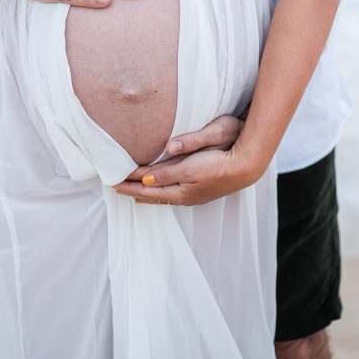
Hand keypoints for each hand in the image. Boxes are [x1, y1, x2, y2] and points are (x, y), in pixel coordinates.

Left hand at [111, 114, 252, 205]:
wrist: (246, 166)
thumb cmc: (219, 162)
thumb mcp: (190, 166)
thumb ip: (168, 172)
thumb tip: (146, 179)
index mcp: (181, 191)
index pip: (148, 188)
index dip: (130, 184)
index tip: (112, 182)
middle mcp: (185, 196)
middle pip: (153, 195)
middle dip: (134, 191)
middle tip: (116, 188)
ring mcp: (195, 193)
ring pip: (164, 194)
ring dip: (147, 192)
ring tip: (135, 193)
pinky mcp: (202, 187)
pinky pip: (173, 191)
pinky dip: (161, 190)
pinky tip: (162, 189)